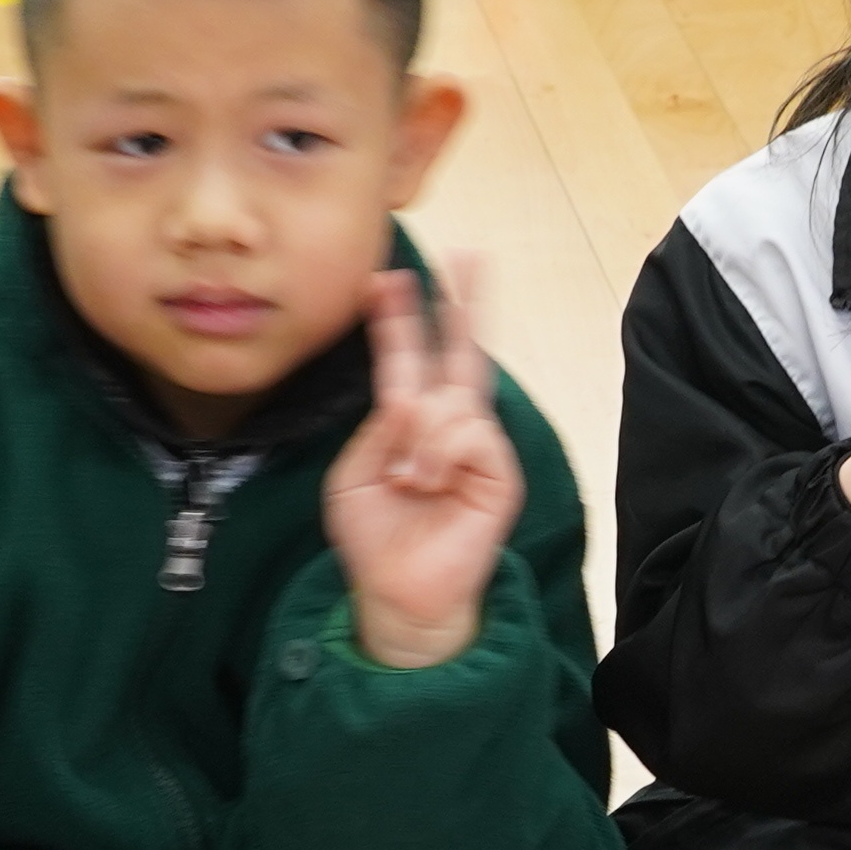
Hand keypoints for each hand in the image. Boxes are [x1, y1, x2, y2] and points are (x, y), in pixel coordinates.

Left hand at [327, 265, 521, 668]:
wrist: (397, 594)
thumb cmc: (374, 540)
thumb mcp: (352, 476)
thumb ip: (377, 430)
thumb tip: (412, 400)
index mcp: (408, 422)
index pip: (407, 359)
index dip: (397, 319)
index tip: (382, 280)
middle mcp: (447, 426)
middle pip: (461, 351)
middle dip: (464, 301)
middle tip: (471, 255)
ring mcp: (477, 447)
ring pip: (453, 402)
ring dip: (421, 437)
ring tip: (410, 481)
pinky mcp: (499, 472)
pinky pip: (471, 433)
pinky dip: (441, 454)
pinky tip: (430, 484)